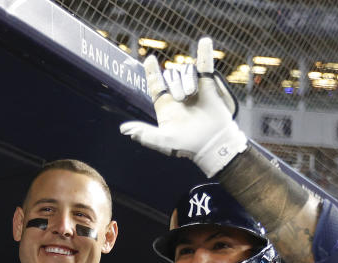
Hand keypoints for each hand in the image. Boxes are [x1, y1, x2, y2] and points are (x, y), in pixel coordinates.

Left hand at [119, 38, 247, 176]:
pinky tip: (204, 41)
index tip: (150, 60)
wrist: (213, 145)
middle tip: (183, 98)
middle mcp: (178, 96)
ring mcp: (193, 90)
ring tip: (192, 95)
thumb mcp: (164, 141)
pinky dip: (205, 53)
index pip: (155, 84)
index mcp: (165, 105)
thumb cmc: (188, 146)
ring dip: (187, 81)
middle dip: (175, 84)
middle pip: (170, 77)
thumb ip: (145, 134)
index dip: (152, 72)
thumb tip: (123, 129)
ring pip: (185, 72)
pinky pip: (205, 66)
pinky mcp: (208, 86)